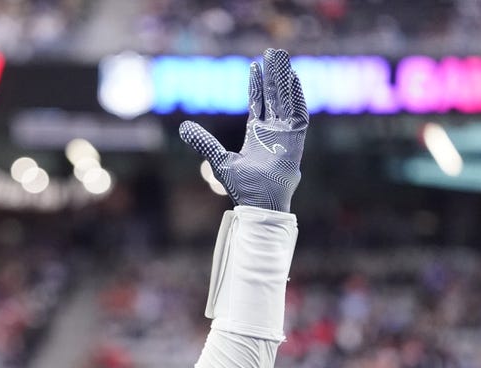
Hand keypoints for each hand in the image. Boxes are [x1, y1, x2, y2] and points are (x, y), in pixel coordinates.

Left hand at [180, 48, 307, 212]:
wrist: (258, 202)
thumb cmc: (241, 187)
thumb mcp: (218, 159)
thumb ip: (203, 141)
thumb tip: (182, 127)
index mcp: (256, 134)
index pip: (258, 103)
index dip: (257, 85)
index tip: (255, 66)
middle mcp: (272, 131)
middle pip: (273, 96)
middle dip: (273, 75)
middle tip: (272, 53)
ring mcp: (284, 135)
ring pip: (286, 100)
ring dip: (284, 80)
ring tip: (282, 59)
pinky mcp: (294, 141)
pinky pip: (298, 114)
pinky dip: (297, 97)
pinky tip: (293, 80)